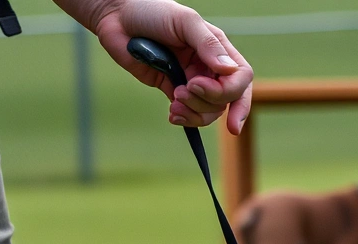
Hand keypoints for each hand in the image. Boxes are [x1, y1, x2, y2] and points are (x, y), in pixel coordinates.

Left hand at [64, 0, 253, 132]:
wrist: (117, 17)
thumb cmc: (151, 10)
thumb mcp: (184, 21)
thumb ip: (208, 45)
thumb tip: (230, 70)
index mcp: (218, 50)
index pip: (240, 78)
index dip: (234, 93)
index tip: (208, 92)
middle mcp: (208, 67)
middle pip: (227, 99)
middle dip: (208, 101)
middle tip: (183, 90)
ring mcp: (191, 81)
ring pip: (210, 111)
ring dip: (195, 112)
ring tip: (174, 100)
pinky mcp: (172, 90)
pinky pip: (189, 113)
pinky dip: (184, 118)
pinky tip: (172, 114)